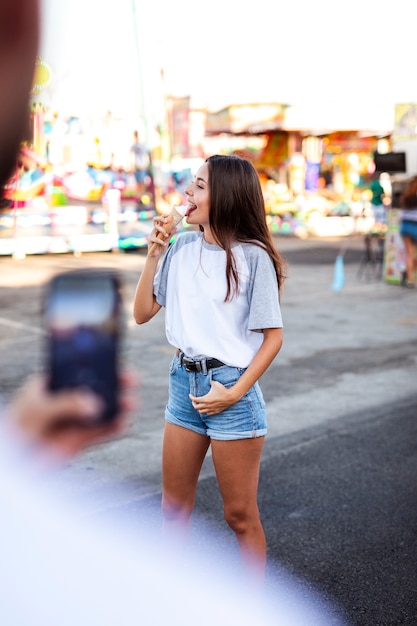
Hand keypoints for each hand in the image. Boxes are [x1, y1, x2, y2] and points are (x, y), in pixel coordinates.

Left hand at [6, 372, 137, 460]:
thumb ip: (66, 404)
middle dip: (115, 381)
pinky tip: (124, 422)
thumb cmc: (15, 430)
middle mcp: (67, 398)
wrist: (13, 463)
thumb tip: (93, 404)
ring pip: (103, 407)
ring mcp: (75, 418)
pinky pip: (103, 431)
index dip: (97, 360)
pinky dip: (115, 427)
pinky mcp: (80, 438)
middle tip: (130, 378)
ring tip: (130, 403)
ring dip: (119, 404)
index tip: (113, 355)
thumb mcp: (37, 410)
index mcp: (53, 383)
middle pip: (96, 386)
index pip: (78, 367)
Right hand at [147, 215, 176, 255]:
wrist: (156, 255)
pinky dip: (161, 241)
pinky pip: (156, 239)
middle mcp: (154, 230)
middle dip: (161, 218)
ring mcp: (152, 234)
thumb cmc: (161, 247)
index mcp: (159, 229)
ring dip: (162, 230)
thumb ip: (170, 234)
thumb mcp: (167, 240)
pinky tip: (164, 244)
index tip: (168, 215)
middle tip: (166, 221)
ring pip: (156, 227)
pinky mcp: (150, 240)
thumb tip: (175, 227)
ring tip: (166, 236)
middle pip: (155, 219)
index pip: (159, 219)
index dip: (163, 216)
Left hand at [189, 380, 235, 415]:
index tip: (190, 395)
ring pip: (201, 412)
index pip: (195, 400)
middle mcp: (207, 405)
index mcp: (206, 399)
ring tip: (200, 405)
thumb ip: (210, 381)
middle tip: (194, 400)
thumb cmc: (223, 390)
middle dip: (194, 404)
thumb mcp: (215, 383)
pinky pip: (208, 414)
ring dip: (199, 409)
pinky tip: (207, 408)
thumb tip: (208, 379)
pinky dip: (206, 411)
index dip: (191, 397)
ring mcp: (211, 409)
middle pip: (196, 407)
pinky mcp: (216, 411)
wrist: (231, 397)